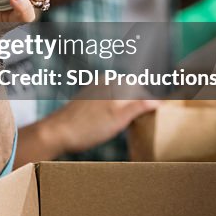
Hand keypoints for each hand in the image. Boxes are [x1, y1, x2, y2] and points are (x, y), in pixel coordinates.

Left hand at [38, 93, 158, 155]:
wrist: (56, 133)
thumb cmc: (86, 128)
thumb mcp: (118, 119)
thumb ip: (138, 107)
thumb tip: (157, 101)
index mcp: (112, 83)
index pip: (140, 88)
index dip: (151, 102)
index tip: (159, 114)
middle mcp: (103, 82)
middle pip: (130, 91)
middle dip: (139, 104)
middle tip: (148, 120)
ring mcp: (93, 91)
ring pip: (119, 97)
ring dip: (127, 108)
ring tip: (133, 123)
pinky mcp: (86, 101)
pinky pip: (108, 102)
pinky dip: (115, 110)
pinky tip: (114, 123)